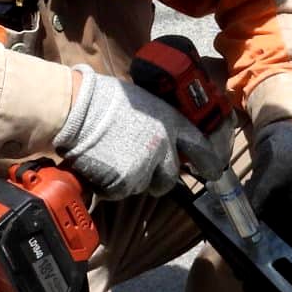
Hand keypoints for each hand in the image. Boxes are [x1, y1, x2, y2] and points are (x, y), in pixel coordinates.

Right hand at [55, 68, 214, 198]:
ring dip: (129, 178)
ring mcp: (144, 166)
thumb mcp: (143, 102)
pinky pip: (119, 192)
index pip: (199, 146)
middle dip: (155, 177)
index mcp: (170, 122)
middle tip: (136, 166)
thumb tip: (165, 139)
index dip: (208, 161)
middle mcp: (163, 146)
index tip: (213, 172)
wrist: (78, 109)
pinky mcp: (124, 181)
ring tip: (110, 156)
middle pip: (169, 178)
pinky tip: (99, 164)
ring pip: (141, 186)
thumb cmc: (104, 99)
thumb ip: (159, 124)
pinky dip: (108, 185)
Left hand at [248, 119, 291, 268]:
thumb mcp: (272, 175)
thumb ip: (258, 199)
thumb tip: (243, 224)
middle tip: (252, 291)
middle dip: (274, 279)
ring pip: (278, 254)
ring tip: (241, 278)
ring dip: (262, 267)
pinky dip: (255, 250)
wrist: (287, 139)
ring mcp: (291, 225)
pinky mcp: (278, 220)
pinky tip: (236, 256)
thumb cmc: (288, 157)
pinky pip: (267, 241)